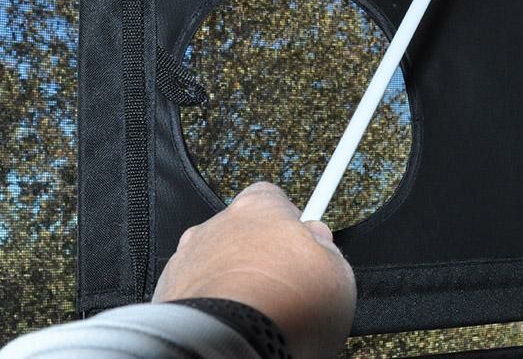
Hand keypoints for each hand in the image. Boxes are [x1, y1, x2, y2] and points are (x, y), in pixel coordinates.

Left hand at [153, 182, 356, 357]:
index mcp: (259, 206)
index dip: (291, 226)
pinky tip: (231, 326)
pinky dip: (210, 307)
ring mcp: (189, 258)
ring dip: (233, 282)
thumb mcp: (337, 273)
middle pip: (244, 232)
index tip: (303, 247)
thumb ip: (325, 249)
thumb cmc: (283, 305)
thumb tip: (321, 246)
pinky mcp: (167, 294)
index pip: (276, 199)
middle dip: (260, 256)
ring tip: (256, 314)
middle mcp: (218, 224)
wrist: (230, 343)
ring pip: (217, 263)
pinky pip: (195, 293)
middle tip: (283, 290)